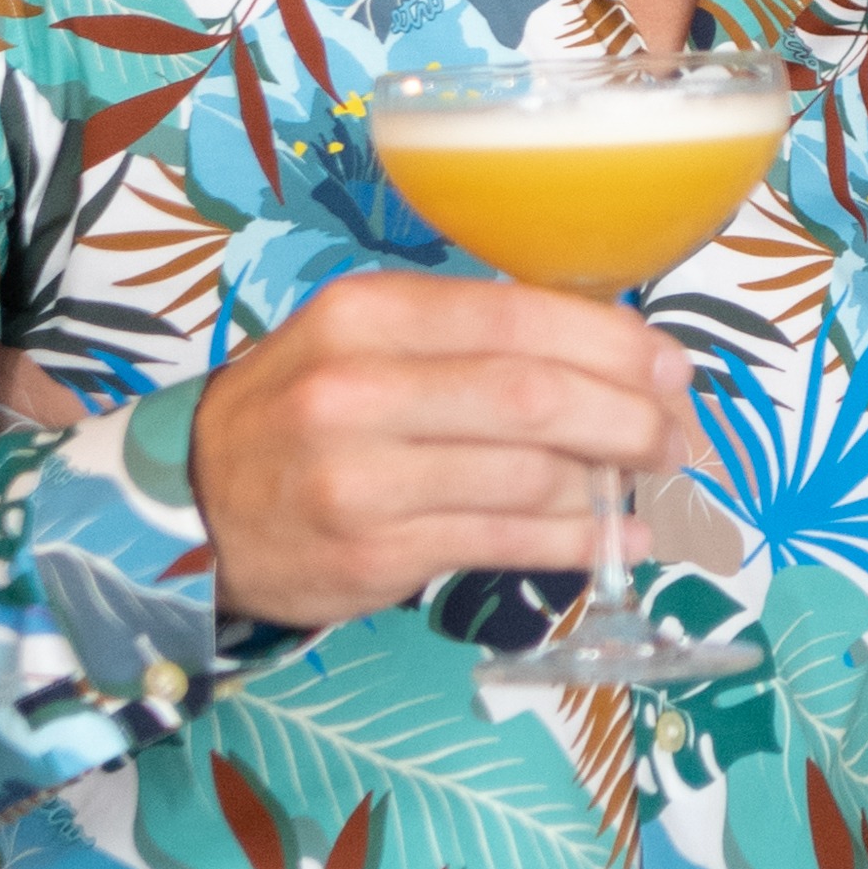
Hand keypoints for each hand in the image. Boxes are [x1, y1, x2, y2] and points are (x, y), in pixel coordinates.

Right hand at [191, 272, 710, 630]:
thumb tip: (609, 358)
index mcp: (366, 315)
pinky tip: (619, 538)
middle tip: (677, 434)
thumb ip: (465, 340)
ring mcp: (364, 478)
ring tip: (652, 483)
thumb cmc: (298, 417)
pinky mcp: (376, 553)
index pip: (516, 317)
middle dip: (629, 417)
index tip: (671, 367)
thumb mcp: (359, 344)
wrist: (190, 508)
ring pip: (528, 475)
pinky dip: (579, 541)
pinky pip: (506, 543)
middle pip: (533, 397)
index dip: (613, 343)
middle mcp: (358, 390)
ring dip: (612, 482)